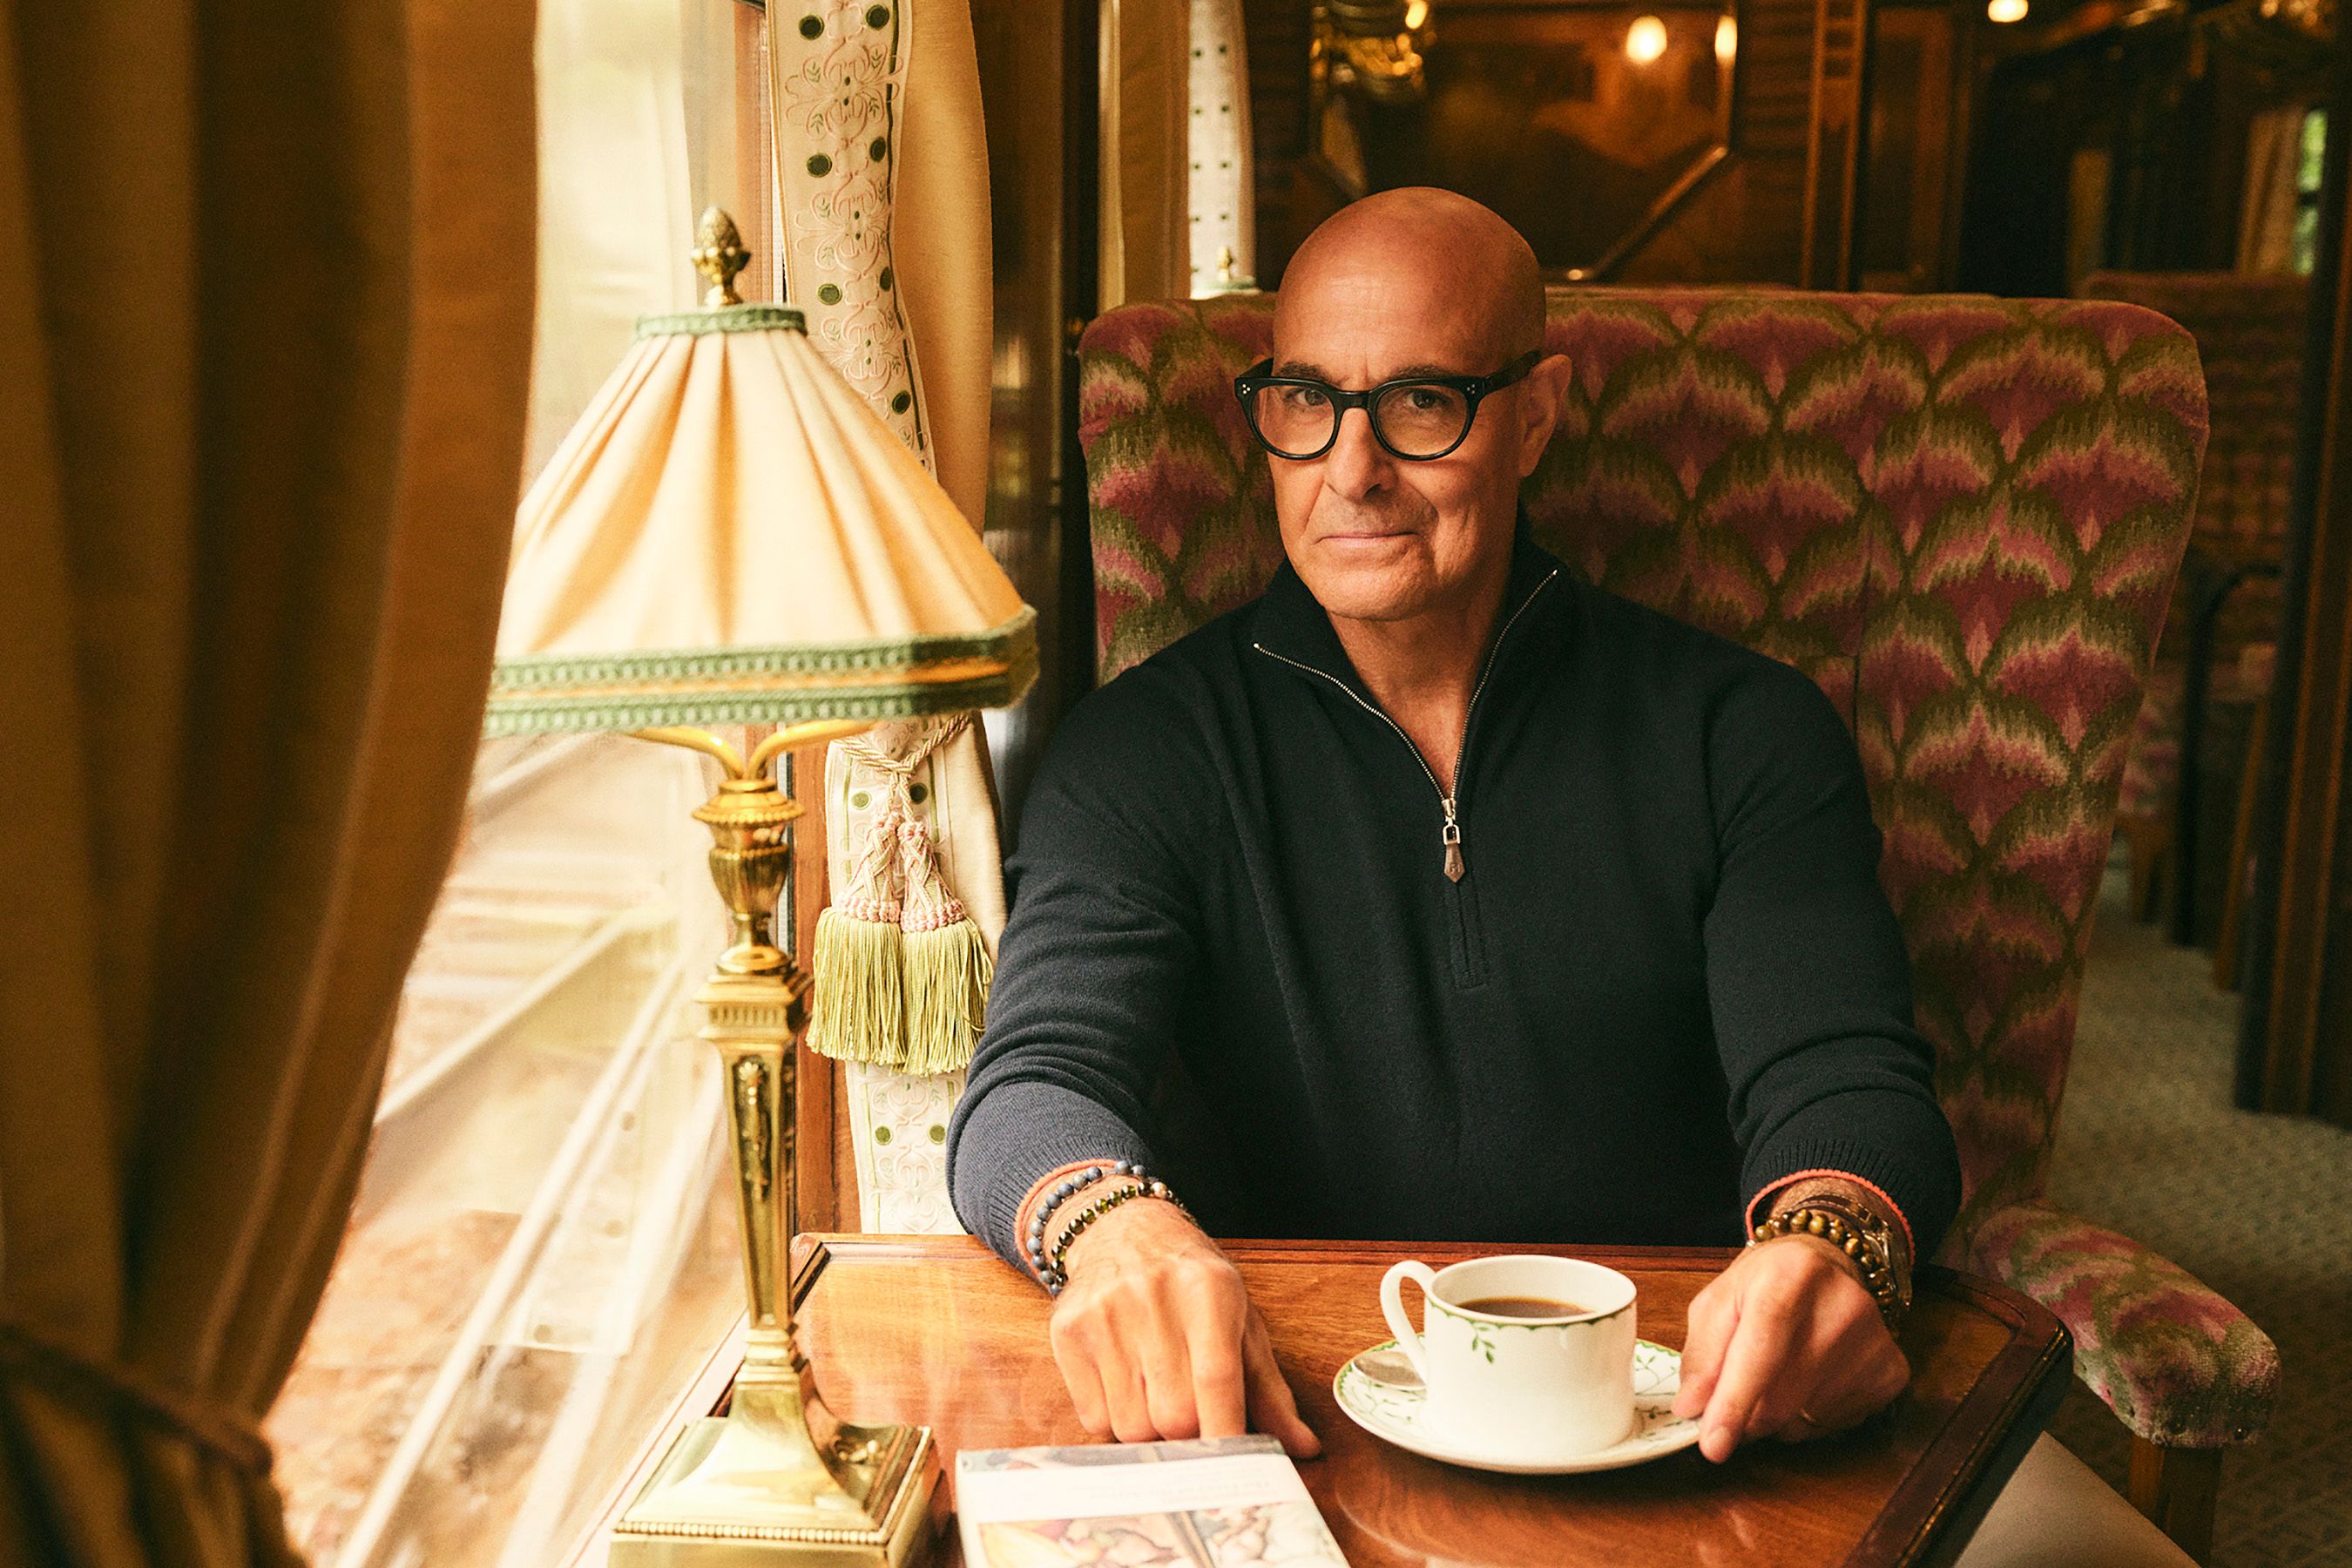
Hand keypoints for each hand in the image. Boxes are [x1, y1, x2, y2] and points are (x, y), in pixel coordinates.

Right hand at [1046, 1196, 1320, 1457]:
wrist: (1122, 1231)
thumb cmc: (1191, 1282)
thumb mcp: (1240, 1320)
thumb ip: (1269, 1389)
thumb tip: (1304, 1447)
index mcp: (1208, 1290)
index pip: (1217, 1380)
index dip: (1226, 1434)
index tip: (1233, 1467)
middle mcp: (1152, 1297)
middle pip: (1173, 1416)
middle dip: (1189, 1435)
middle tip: (1195, 1419)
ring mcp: (1104, 1314)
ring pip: (1130, 1427)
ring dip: (1150, 1431)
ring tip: (1157, 1395)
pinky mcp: (1067, 1332)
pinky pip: (1094, 1419)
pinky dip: (1114, 1422)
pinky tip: (1125, 1388)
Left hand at [1672, 1234, 1908, 1461]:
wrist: (1829, 1266)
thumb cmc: (1765, 1285)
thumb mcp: (1720, 1301)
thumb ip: (1701, 1354)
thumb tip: (1692, 1408)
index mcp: (1791, 1274)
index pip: (1761, 1349)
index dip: (1734, 1401)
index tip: (1713, 1445)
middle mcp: (1843, 1305)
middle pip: (1781, 1396)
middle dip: (1745, 1415)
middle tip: (1732, 1401)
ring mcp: (1874, 1342)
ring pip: (1804, 1418)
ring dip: (1775, 1417)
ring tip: (1775, 1376)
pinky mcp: (1891, 1373)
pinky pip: (1833, 1425)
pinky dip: (1808, 1418)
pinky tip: (1808, 1381)